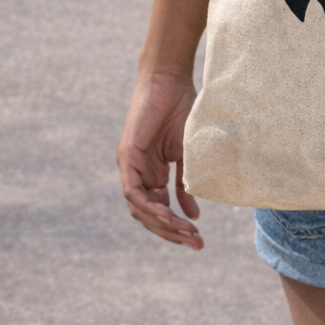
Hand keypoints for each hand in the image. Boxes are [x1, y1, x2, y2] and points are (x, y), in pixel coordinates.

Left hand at [117, 71, 202, 248]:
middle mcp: (139, 174)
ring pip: (139, 208)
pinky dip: (147, 205)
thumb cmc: (182, 109)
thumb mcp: (189, 153)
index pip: (160, 211)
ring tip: (185, 232)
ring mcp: (131, 167)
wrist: (170, 81)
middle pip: (149, 216)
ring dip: (162, 224)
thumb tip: (191, 213)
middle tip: (196, 244)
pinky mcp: (126, 157)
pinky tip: (166, 214)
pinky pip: (133, 191)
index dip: (177, 227)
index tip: (198, 238)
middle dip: (172, 232)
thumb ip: (186, 182)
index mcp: (153, 174)